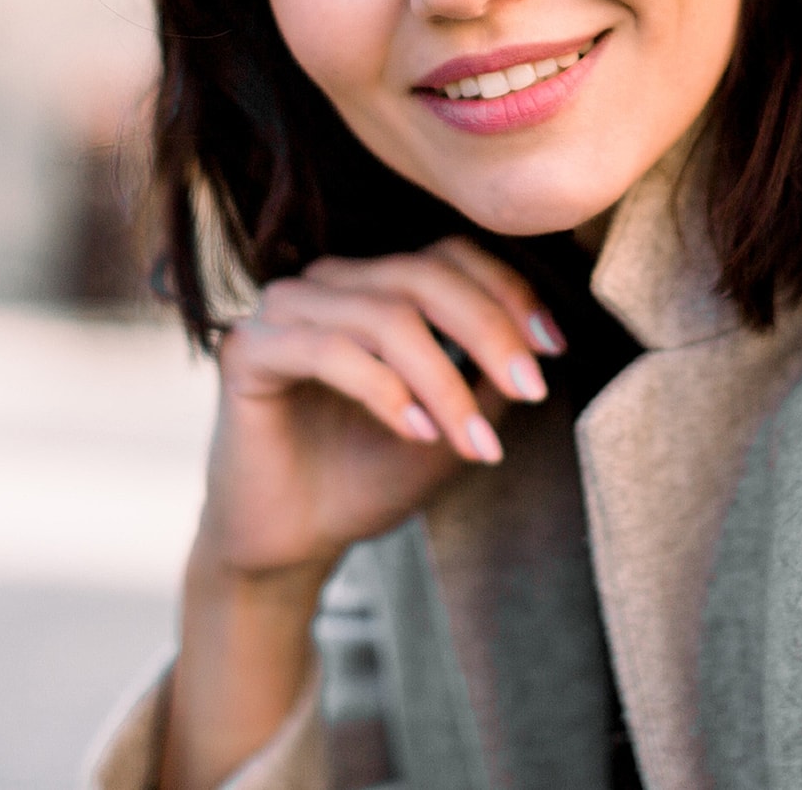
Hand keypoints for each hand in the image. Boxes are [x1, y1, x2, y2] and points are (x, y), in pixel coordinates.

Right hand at [196, 236, 565, 577]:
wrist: (293, 544)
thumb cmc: (370, 475)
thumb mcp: (451, 421)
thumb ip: (488, 374)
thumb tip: (543, 340)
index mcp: (374, 283)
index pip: (448, 256)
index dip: (507, 291)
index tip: (554, 347)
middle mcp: (328, 283)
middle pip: (423, 275)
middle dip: (489, 330)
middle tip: (530, 387)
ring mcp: (283, 310)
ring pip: (385, 315)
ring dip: (443, 380)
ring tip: (471, 439)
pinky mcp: (247, 349)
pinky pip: (329, 349)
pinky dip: (384, 390)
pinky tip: (414, 432)